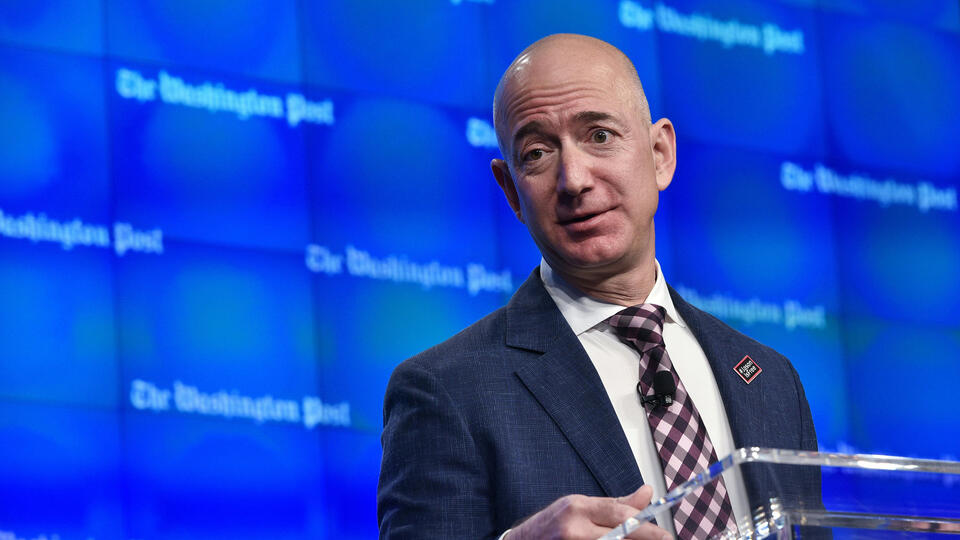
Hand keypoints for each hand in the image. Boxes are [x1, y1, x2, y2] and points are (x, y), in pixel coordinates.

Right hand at [508, 485, 670, 539]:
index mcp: (578, 507)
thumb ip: (615, 504)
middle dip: (645, 539)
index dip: (647, 527)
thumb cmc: (553, 523)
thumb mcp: (581, 506)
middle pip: (620, 536)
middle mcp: (575, 528)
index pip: (620, 516)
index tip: (666, 535)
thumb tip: (648, 493)